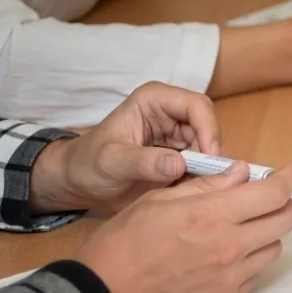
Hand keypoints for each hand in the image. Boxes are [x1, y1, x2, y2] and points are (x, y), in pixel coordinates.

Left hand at [28, 83, 221, 214]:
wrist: (80, 183)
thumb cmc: (88, 164)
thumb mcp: (112, 162)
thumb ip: (144, 162)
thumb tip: (180, 164)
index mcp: (153, 101)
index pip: (196, 106)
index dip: (208, 130)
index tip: (207, 159)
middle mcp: (171, 114)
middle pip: (209, 128)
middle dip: (209, 154)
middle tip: (204, 180)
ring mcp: (178, 135)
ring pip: (211, 149)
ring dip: (207, 170)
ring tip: (192, 189)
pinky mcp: (182, 156)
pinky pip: (204, 166)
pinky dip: (203, 180)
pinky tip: (190, 192)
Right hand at [74, 163, 291, 292]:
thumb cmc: (122, 244)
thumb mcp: (156, 201)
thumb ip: (206, 186)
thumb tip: (241, 172)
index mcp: (212, 216)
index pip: (274, 193)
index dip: (288, 179)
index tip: (288, 173)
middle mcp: (230, 247)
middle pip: (285, 221)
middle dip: (281, 204)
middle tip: (265, 198)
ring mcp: (232, 278)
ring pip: (273, 248)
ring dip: (264, 233)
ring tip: (238, 228)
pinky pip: (254, 275)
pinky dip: (248, 261)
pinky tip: (222, 256)